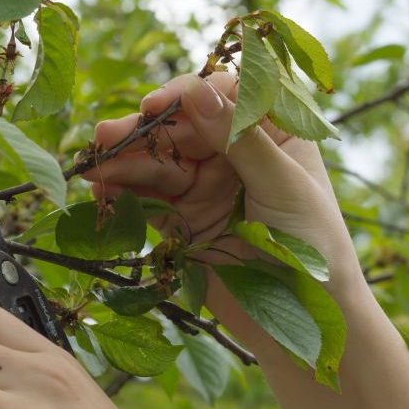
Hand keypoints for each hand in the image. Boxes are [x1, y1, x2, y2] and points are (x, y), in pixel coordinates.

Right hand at [82, 72, 358, 289]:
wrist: (307, 317)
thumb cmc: (315, 244)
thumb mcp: (282, 185)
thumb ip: (240, 139)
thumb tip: (198, 91)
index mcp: (270, 130)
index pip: (222, 96)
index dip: (185, 96)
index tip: (156, 105)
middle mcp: (233, 150)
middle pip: (179, 127)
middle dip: (142, 131)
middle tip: (105, 136)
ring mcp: (204, 184)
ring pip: (156, 161)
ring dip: (123, 162)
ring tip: (92, 166)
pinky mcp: (182, 218)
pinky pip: (147, 198)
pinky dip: (122, 193)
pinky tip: (101, 191)